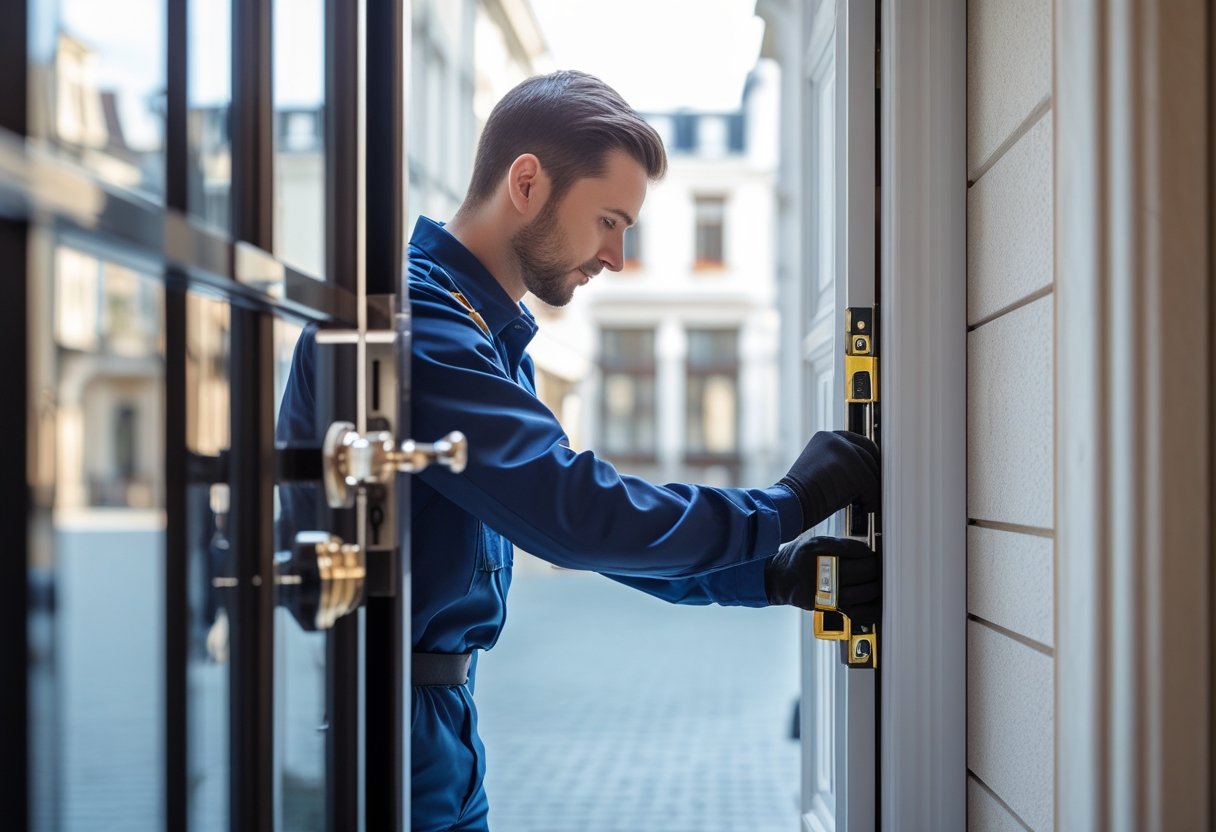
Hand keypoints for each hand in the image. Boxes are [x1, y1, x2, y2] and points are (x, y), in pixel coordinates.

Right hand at [764, 533, 880, 621]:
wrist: (778, 580)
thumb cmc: (797, 560)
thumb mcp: (814, 542)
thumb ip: (839, 544)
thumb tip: (865, 549)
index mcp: (818, 550)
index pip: (856, 549)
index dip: (868, 552)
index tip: (871, 554)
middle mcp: (820, 570)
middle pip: (863, 570)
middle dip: (874, 568)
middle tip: (875, 567)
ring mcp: (824, 591)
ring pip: (863, 592)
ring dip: (874, 587)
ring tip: (874, 583)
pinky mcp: (826, 607)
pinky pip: (855, 610)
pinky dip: (868, 608)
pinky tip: (870, 601)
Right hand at [776, 430, 878, 531]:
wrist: (791, 503)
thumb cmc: (804, 494)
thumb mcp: (823, 470)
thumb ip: (842, 464)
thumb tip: (865, 474)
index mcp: (826, 437)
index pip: (860, 443)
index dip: (870, 461)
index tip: (875, 475)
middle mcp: (835, 438)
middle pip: (870, 453)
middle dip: (875, 474)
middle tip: (874, 491)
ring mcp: (843, 449)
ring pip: (872, 470)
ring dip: (872, 490)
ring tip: (866, 503)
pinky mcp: (850, 464)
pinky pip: (871, 483)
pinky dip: (872, 499)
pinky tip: (866, 507)